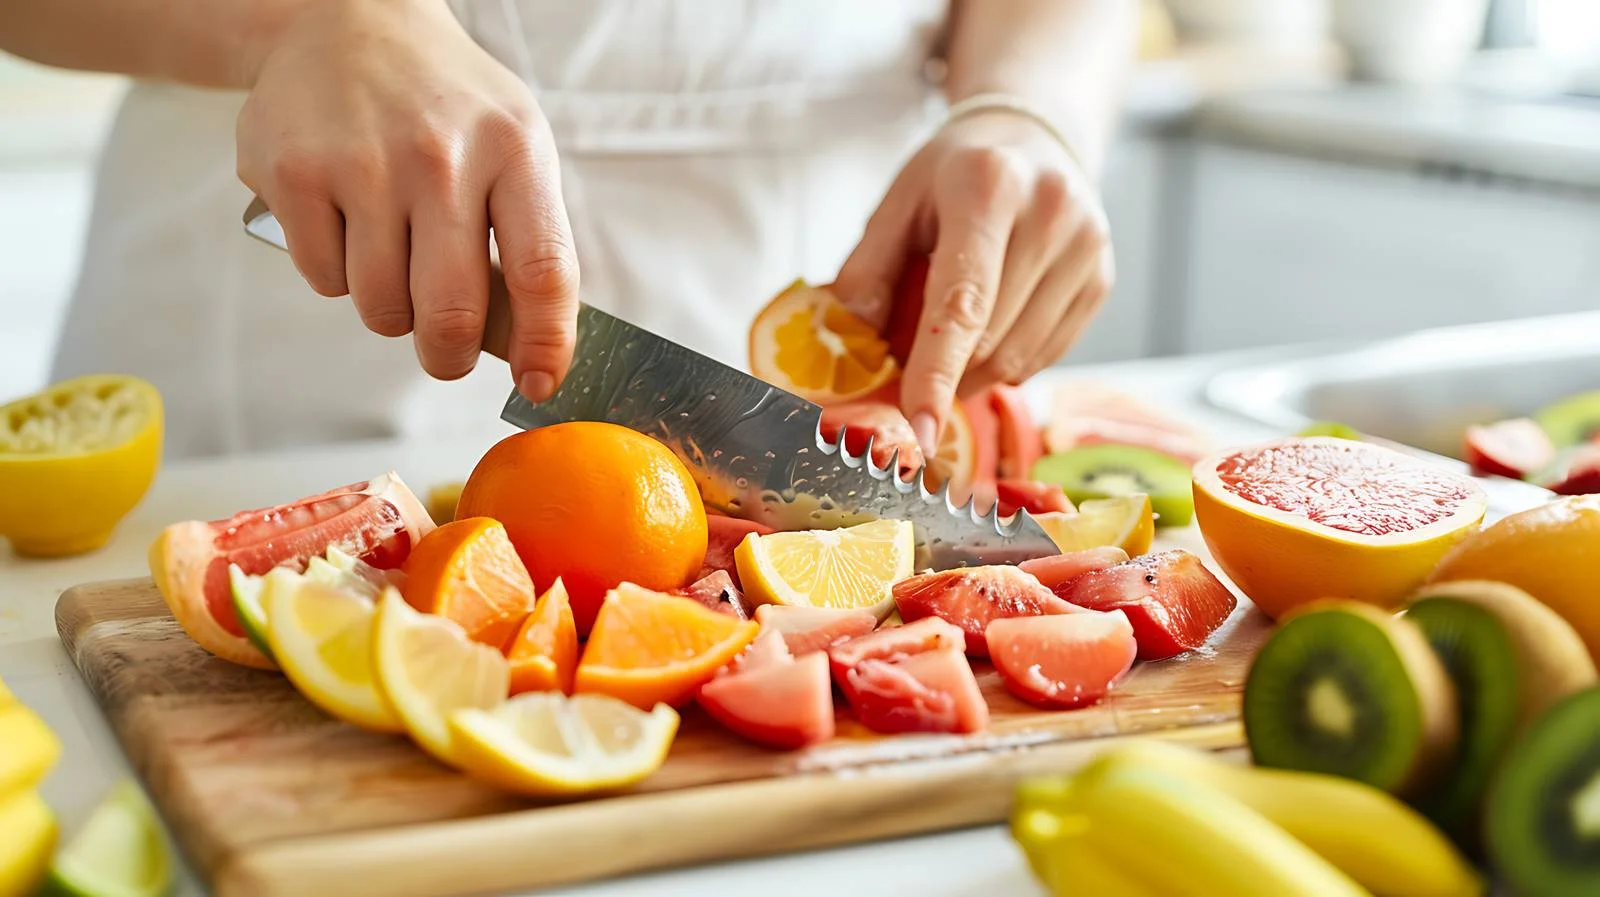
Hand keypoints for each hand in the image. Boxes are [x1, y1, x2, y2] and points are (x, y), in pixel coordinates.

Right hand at [235, 0, 577, 402]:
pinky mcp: (294, 172)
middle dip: (449, 356)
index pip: (543, 271)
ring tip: (392, 253)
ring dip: (389, 308)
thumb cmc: (446, 104)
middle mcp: (440, 155)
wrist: (348, 20)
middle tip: (446, 353)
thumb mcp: (512, 146)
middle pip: (450, 312)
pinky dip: (338, 274)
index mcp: (514, 149)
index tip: (540, 385)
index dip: (545, 344)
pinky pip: (325, 280)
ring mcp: (362, 162)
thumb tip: (532, 349)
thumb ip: (528, 239)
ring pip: (382, 308)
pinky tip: (346, 221)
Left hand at [833, 110, 1113, 453]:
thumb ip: (867, 268)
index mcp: (988, 187)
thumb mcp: (898, 201)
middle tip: (904, 358)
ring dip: (971, 372)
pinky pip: (1045, 356)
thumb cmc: (954, 174)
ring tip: (948, 337)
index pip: (961, 302)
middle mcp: (1050, 213)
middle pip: (988, 339)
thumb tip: (848, 338)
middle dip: (940, 370)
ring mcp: (1086, 247)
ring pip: (1018, 357)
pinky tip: (991, 328)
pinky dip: (1006, 362)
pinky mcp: (1102, 278)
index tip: (917, 429)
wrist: (1032, 137)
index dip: (935, 373)